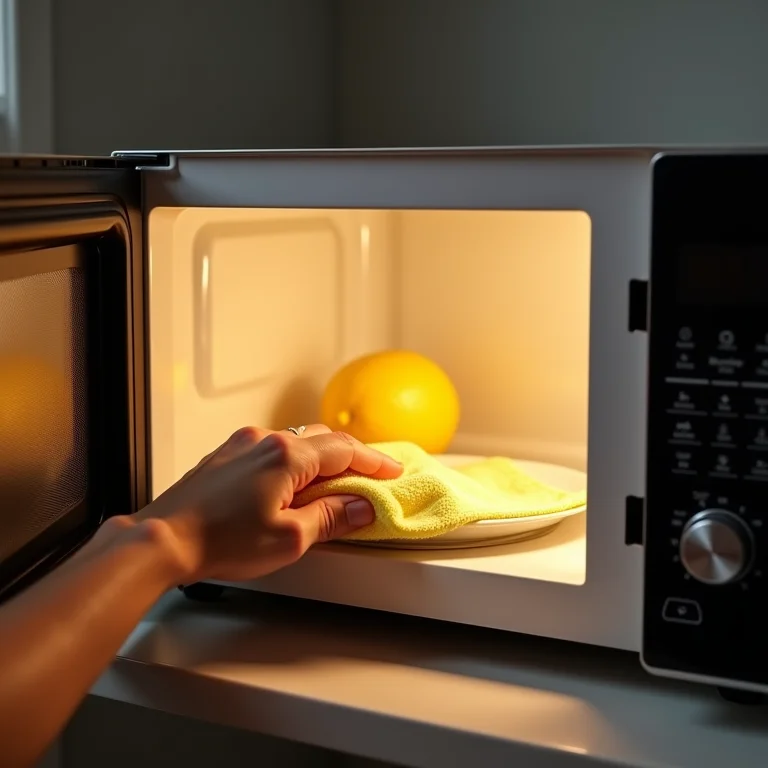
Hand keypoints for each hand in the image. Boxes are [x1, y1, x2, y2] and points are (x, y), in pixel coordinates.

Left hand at [134, 424, 402, 583]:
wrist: (163, 539)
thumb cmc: (221, 541)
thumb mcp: (289, 539)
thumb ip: (331, 517)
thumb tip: (361, 506)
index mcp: (287, 456)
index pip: (345, 451)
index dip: (374, 462)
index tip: (393, 472)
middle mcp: (265, 440)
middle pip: (323, 440)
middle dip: (351, 458)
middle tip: (370, 477)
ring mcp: (242, 445)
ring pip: (296, 443)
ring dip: (320, 460)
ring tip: (334, 484)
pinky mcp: (227, 455)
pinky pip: (272, 449)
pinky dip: (293, 462)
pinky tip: (293, 484)